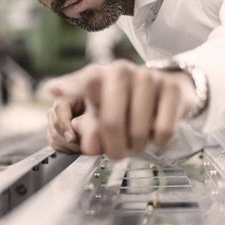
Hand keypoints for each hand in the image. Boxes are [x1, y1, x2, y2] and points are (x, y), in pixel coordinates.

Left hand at [46, 60, 197, 160]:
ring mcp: (147, 77)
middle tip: (117, 153)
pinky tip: (154, 134)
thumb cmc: (127, 103)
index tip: (52, 89)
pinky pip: (162, 130)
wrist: (169, 89)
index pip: (80, 83)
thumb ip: (90, 131)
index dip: (67, 87)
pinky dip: (158, 141)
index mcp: (97, 75)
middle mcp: (120, 71)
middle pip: (111, 123)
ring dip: (137, 146)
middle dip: (114, 148)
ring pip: (138, 131)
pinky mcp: (172, 89)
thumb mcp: (102, 113)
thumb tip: (90, 148)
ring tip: (136, 140)